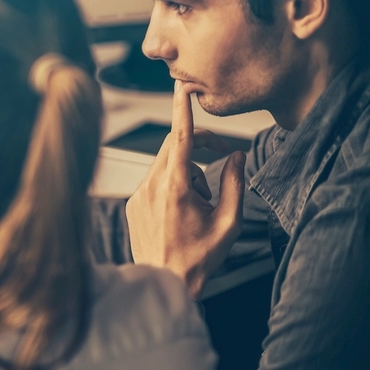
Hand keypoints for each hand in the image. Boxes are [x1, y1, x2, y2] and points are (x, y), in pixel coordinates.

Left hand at [126, 81, 245, 297]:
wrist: (165, 282)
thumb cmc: (200, 258)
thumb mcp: (229, 222)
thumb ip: (236, 183)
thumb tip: (237, 156)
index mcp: (175, 187)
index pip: (179, 137)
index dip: (182, 109)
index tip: (182, 87)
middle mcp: (151, 185)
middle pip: (173, 146)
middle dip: (198, 145)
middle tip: (221, 157)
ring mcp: (138, 194)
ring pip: (165, 163)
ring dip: (188, 170)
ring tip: (202, 202)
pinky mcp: (132, 203)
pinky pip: (154, 180)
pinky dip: (172, 184)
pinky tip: (183, 211)